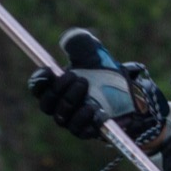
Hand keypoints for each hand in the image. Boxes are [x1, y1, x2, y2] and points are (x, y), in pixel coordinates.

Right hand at [28, 28, 168, 143]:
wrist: (132, 93)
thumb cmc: (108, 73)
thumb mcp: (94, 54)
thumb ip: (80, 44)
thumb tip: (69, 39)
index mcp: (58, 86)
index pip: (38, 87)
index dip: (39, 80)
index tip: (49, 70)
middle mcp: (61, 105)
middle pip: (46, 104)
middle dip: (59, 89)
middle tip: (77, 77)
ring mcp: (73, 120)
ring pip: (61, 117)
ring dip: (71, 101)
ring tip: (86, 86)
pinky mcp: (87, 131)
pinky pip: (78, 129)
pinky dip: (82, 118)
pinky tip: (93, 108)